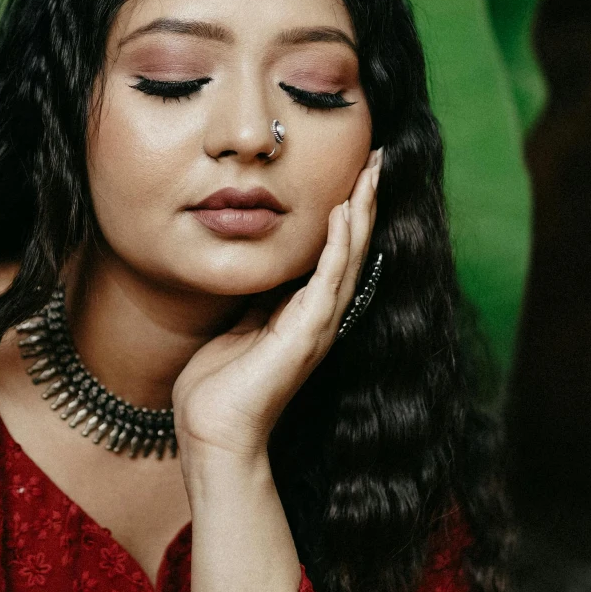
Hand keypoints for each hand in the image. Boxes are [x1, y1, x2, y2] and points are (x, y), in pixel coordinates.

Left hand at [173, 151, 380, 463]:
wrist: (212, 435)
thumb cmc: (218, 389)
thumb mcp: (238, 328)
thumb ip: (256, 303)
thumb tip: (260, 275)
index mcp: (302, 314)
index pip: (333, 252)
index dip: (346, 212)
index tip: (355, 171)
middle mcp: (319, 318)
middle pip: (352, 248)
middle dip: (365, 200)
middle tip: (378, 156)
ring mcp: (316, 328)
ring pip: (349, 258)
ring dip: (361, 212)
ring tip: (371, 171)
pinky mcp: (305, 337)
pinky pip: (327, 281)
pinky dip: (338, 245)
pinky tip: (343, 211)